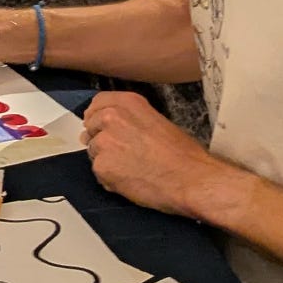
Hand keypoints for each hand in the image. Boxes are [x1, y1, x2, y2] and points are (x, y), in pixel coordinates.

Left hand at [83, 92, 233, 223]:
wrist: (191, 178)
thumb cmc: (182, 154)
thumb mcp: (156, 122)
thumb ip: (128, 121)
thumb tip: (97, 132)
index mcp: (128, 103)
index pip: (97, 103)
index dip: (98, 117)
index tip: (104, 127)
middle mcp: (111, 117)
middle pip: (91, 128)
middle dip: (102, 140)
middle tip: (125, 154)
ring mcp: (104, 142)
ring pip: (94, 152)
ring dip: (107, 161)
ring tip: (132, 168)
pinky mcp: (102, 166)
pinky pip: (98, 172)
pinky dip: (110, 178)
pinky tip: (130, 180)